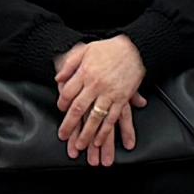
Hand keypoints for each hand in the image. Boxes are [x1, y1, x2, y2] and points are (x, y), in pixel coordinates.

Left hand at [56, 35, 149, 163]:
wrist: (135, 48)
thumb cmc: (109, 49)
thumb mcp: (85, 50)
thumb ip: (69, 64)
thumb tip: (58, 78)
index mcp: (85, 73)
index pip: (68, 92)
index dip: (62, 103)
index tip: (60, 109)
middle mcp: (96, 85)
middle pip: (78, 108)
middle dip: (69, 125)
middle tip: (63, 136)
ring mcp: (109, 94)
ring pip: (95, 118)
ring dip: (86, 134)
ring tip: (80, 145)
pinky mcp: (122, 99)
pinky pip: (112, 118)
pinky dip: (105, 131)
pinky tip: (99, 140)